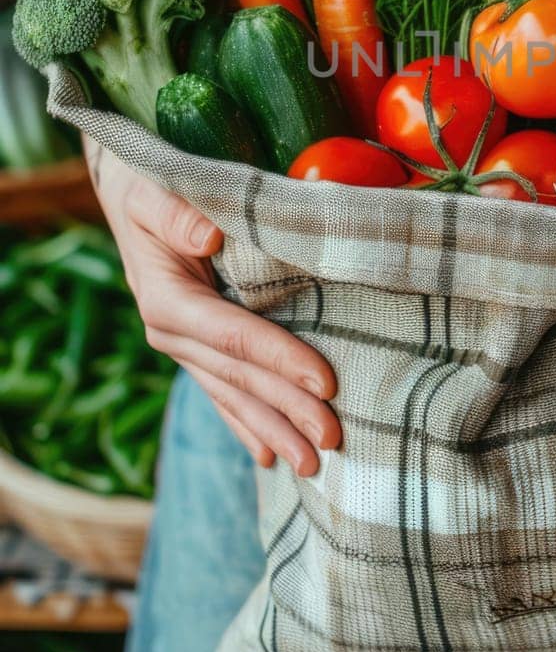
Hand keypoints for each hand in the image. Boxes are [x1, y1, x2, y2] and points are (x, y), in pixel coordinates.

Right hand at [87, 142, 340, 475]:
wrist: (127, 192)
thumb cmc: (150, 185)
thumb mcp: (155, 191)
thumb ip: (178, 214)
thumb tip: (211, 233)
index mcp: (167, 299)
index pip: (234, 336)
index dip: (279, 360)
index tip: (325, 382)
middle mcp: (172, 332)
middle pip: (240, 379)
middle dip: (287, 412)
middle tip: (332, 442)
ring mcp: (182, 346)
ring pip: (234, 397)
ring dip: (274, 430)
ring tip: (312, 466)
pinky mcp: (194, 348)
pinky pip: (223, 394)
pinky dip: (247, 425)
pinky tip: (270, 456)